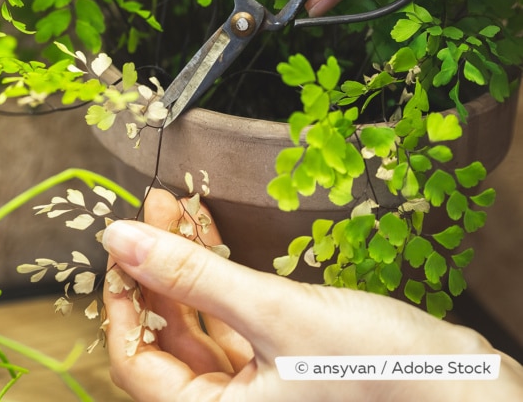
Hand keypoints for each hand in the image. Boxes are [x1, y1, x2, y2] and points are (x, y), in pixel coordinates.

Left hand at [102, 189, 522, 400]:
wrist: (469, 390)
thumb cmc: (384, 373)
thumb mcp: (278, 315)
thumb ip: (194, 277)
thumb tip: (121, 238)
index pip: (136, 360)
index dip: (120, 299)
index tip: (121, 244)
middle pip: (165, 336)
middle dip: (155, 268)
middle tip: (153, 209)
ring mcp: (253, 387)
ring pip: (197, 322)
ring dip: (185, 264)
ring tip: (176, 207)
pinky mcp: (278, 362)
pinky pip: (230, 318)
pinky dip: (217, 276)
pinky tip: (208, 234)